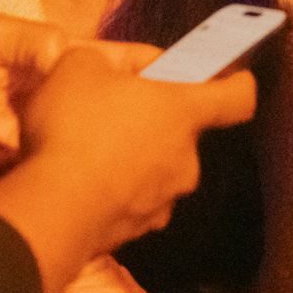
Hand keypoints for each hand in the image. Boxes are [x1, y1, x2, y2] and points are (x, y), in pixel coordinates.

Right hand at [0, 43, 255, 292]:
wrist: (53, 207)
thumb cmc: (75, 126)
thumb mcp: (80, 66)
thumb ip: (105, 61)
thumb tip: (109, 70)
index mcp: (183, 110)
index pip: (238, 96)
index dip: (238, 83)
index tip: (232, 76)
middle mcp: (186, 158)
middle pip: (183, 133)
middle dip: (155, 122)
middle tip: (116, 112)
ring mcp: (165, 199)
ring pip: (157, 170)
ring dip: (133, 160)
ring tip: (88, 151)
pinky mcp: (138, 230)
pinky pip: (133, 202)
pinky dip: (114, 193)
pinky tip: (80, 185)